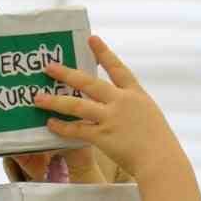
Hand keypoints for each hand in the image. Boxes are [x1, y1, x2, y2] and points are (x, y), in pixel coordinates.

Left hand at [36, 38, 181, 183]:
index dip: (104, 53)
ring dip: (55, 101)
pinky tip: (51, 123)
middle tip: (49, 67)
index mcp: (136, 95)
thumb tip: (118, 108)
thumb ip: (133, 109)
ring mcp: (111, 118)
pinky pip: (77, 130)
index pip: (118, 69)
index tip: (91, 39)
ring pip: (77, 105)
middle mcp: (122, 102)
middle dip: (67, 74)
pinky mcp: (103, 136)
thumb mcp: (150, 117)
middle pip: (89, 83)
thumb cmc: (160, 144)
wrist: (162, 161)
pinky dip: (63, 127)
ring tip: (38, 98)